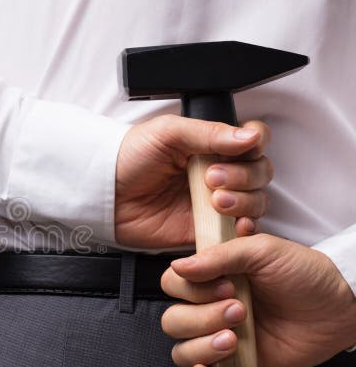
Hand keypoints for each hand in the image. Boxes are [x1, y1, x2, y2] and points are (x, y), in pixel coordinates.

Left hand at [115, 114, 272, 247]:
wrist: (105, 194)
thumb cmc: (129, 158)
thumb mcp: (167, 133)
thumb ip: (209, 133)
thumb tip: (249, 136)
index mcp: (212, 145)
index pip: (254, 140)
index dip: (256, 144)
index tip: (243, 149)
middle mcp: (219, 173)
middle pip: (261, 172)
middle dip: (246, 176)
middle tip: (212, 179)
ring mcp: (215, 203)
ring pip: (256, 202)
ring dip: (246, 201)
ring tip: (216, 202)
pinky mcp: (206, 230)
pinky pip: (238, 234)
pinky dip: (245, 230)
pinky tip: (237, 226)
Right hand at [160, 233, 355, 366]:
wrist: (339, 308)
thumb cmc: (305, 275)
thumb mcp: (263, 251)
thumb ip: (219, 256)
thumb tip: (180, 266)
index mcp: (211, 278)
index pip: (172, 284)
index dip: (191, 290)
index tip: (226, 287)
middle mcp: (209, 307)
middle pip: (172, 320)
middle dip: (202, 319)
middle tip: (240, 312)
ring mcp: (218, 337)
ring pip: (181, 349)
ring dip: (202, 346)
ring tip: (235, 340)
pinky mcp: (232, 366)